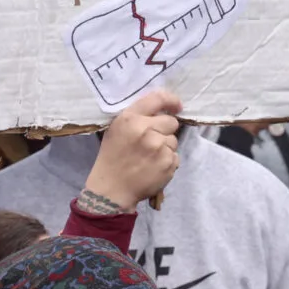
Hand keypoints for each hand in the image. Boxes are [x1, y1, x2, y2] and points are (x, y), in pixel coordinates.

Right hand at [83, 89, 182, 210]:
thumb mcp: (117, 130)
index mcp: (131, 119)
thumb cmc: (112, 157)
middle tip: (153, 140)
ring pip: (174, 140)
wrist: (111, 189)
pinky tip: (154, 168)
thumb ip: (137, 117)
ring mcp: (159, 148)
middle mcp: (146, 130)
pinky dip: (167, 162)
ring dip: (166, 147)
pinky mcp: (168, 163)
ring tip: (150, 157)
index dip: (171, 100)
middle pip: (172, 122)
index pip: (158, 98)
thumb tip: (162, 110)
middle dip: (166, 129)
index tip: (177, 106)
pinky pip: (175, 156)